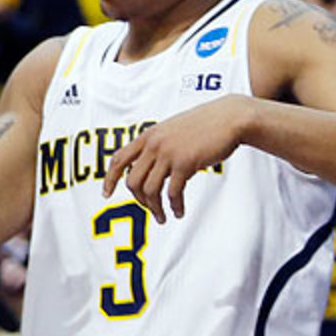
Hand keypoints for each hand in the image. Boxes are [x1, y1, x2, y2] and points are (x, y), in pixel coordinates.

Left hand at [102, 94, 252, 223]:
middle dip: (139, 200)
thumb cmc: (203, 126)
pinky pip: (173, 192)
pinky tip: (179, 211)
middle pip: (132, 181)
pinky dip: (174, 206)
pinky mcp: (185, 163)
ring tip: (163, 216)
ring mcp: (168, 153)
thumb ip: (157, 145)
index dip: (109, 178)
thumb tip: (149, 168)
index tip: (106, 194)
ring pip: (150, 190)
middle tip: (150, 210)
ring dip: (155, 208)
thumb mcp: (171, 130)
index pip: (119, 159)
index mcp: (148, 136)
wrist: (228, 118)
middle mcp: (153, 144)